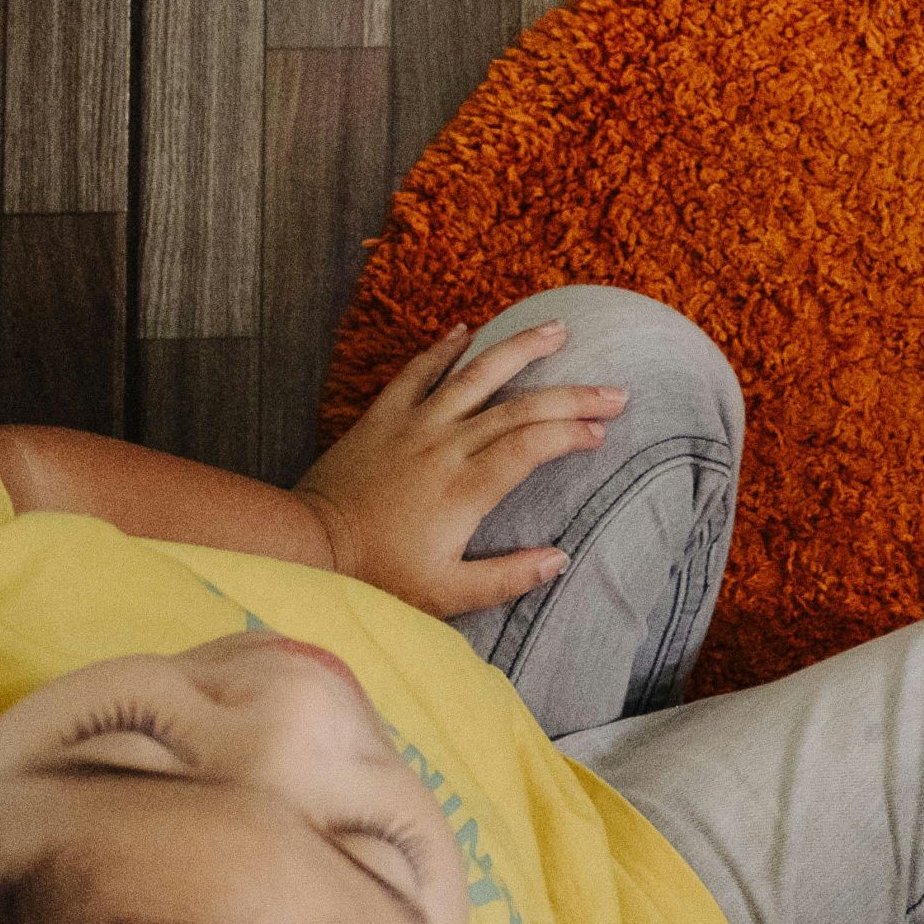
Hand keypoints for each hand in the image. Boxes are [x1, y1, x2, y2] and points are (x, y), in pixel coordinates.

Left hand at [293, 323, 623, 614]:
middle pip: (521, 407)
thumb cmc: (377, 574)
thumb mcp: (447, 594)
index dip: (573, 434)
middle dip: (574, 395)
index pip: (534, 446)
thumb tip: (560, 559)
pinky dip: (444, 349)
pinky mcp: (383, 418)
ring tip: (558, 329)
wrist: (306, 545)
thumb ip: (507, 578)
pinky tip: (468, 329)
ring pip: (476, 374)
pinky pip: (418, 373)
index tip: (601, 434)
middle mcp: (446, 446)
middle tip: (616, 390)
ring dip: (520, 349)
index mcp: (467, 488)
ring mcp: (414, 426)